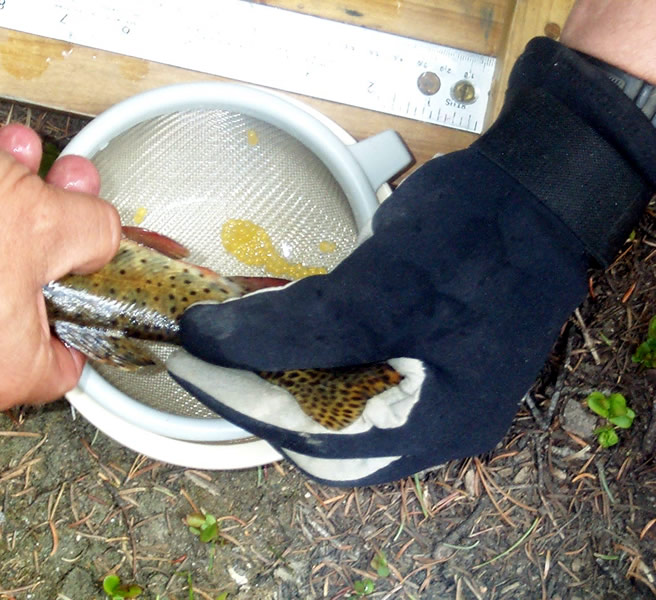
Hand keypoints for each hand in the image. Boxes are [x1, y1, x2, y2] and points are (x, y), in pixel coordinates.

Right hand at [0, 75, 120, 409]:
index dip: (93, 314)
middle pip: (31, 296)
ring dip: (8, 204)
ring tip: (15, 157)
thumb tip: (102, 238)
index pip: (70, 364)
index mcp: (5, 371)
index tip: (96, 280)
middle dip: (52, 230)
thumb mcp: (53, 223)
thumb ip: (98, 237)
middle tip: (63, 191)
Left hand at [168, 37, 655, 485]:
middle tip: (205, 355)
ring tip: (227, 342)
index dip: (247, 406)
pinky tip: (274, 328)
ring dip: (275, 373)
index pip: (320, 444)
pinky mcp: (416, 353)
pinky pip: (347, 370)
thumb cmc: (476, 234)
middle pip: (322, 433)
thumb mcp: (382, 286)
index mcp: (436, 425)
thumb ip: (294, 326)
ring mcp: (426, 387)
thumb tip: (208, 341)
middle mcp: (431, 421)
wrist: (539, 186)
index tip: (192, 366)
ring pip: (331, 402)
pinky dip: (303, 352)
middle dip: (258, 395)